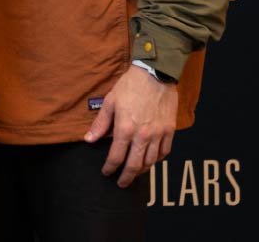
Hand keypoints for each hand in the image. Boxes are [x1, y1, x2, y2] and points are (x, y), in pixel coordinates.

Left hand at [84, 65, 176, 187]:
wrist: (155, 75)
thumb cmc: (129, 87)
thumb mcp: (110, 102)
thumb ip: (100, 124)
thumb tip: (88, 140)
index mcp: (125, 129)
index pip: (116, 156)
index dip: (110, 167)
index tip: (106, 173)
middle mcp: (143, 135)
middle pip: (135, 165)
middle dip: (126, 177)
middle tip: (121, 183)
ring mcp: (158, 134)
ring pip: (151, 161)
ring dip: (142, 170)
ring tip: (135, 173)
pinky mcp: (169, 131)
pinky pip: (164, 152)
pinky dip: (157, 160)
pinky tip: (151, 160)